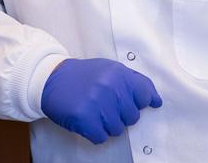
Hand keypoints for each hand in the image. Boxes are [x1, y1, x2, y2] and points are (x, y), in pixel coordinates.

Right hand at [40, 58, 161, 143]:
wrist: (51, 78)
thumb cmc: (84, 76)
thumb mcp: (110, 69)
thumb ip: (135, 82)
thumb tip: (156, 101)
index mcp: (119, 73)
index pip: (144, 97)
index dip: (135, 102)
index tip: (123, 100)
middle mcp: (110, 86)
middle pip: (132, 118)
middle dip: (119, 114)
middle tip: (102, 103)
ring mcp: (97, 103)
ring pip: (117, 130)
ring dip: (106, 124)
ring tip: (93, 110)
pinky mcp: (84, 118)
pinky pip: (101, 137)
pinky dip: (94, 132)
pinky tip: (86, 118)